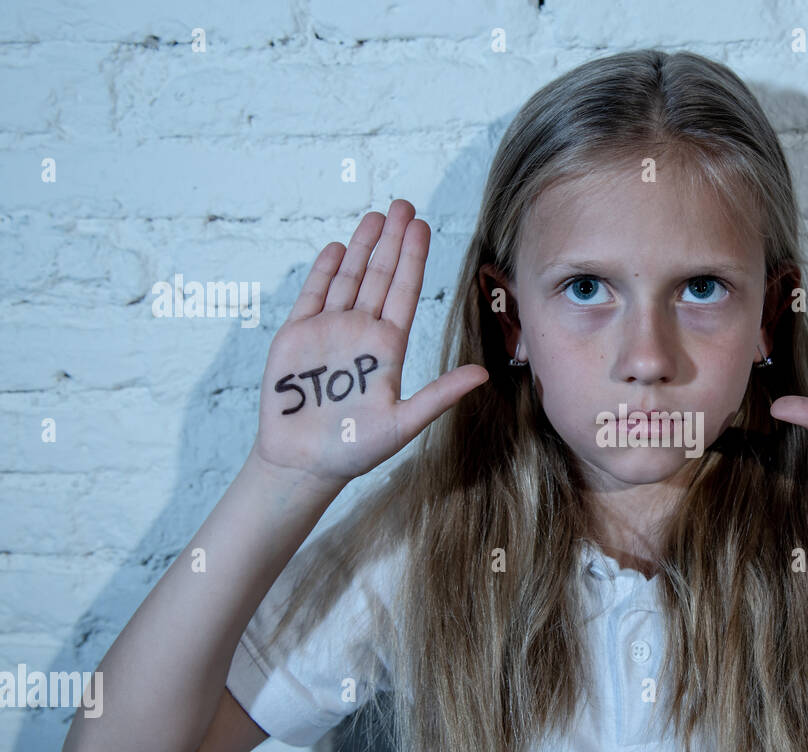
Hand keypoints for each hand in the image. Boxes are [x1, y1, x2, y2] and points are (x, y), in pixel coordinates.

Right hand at [251, 199, 487, 486]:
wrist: (303, 462)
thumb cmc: (354, 450)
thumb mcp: (403, 423)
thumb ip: (439, 395)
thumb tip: (483, 375)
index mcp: (388, 348)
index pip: (404, 293)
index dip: (412, 259)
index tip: (421, 226)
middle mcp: (361, 333)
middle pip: (380, 276)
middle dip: (392, 241)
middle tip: (403, 204)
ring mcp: (329, 331)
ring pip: (349, 278)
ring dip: (361, 247)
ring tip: (375, 215)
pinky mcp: (296, 337)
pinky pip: (313, 295)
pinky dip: (324, 271)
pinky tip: (337, 247)